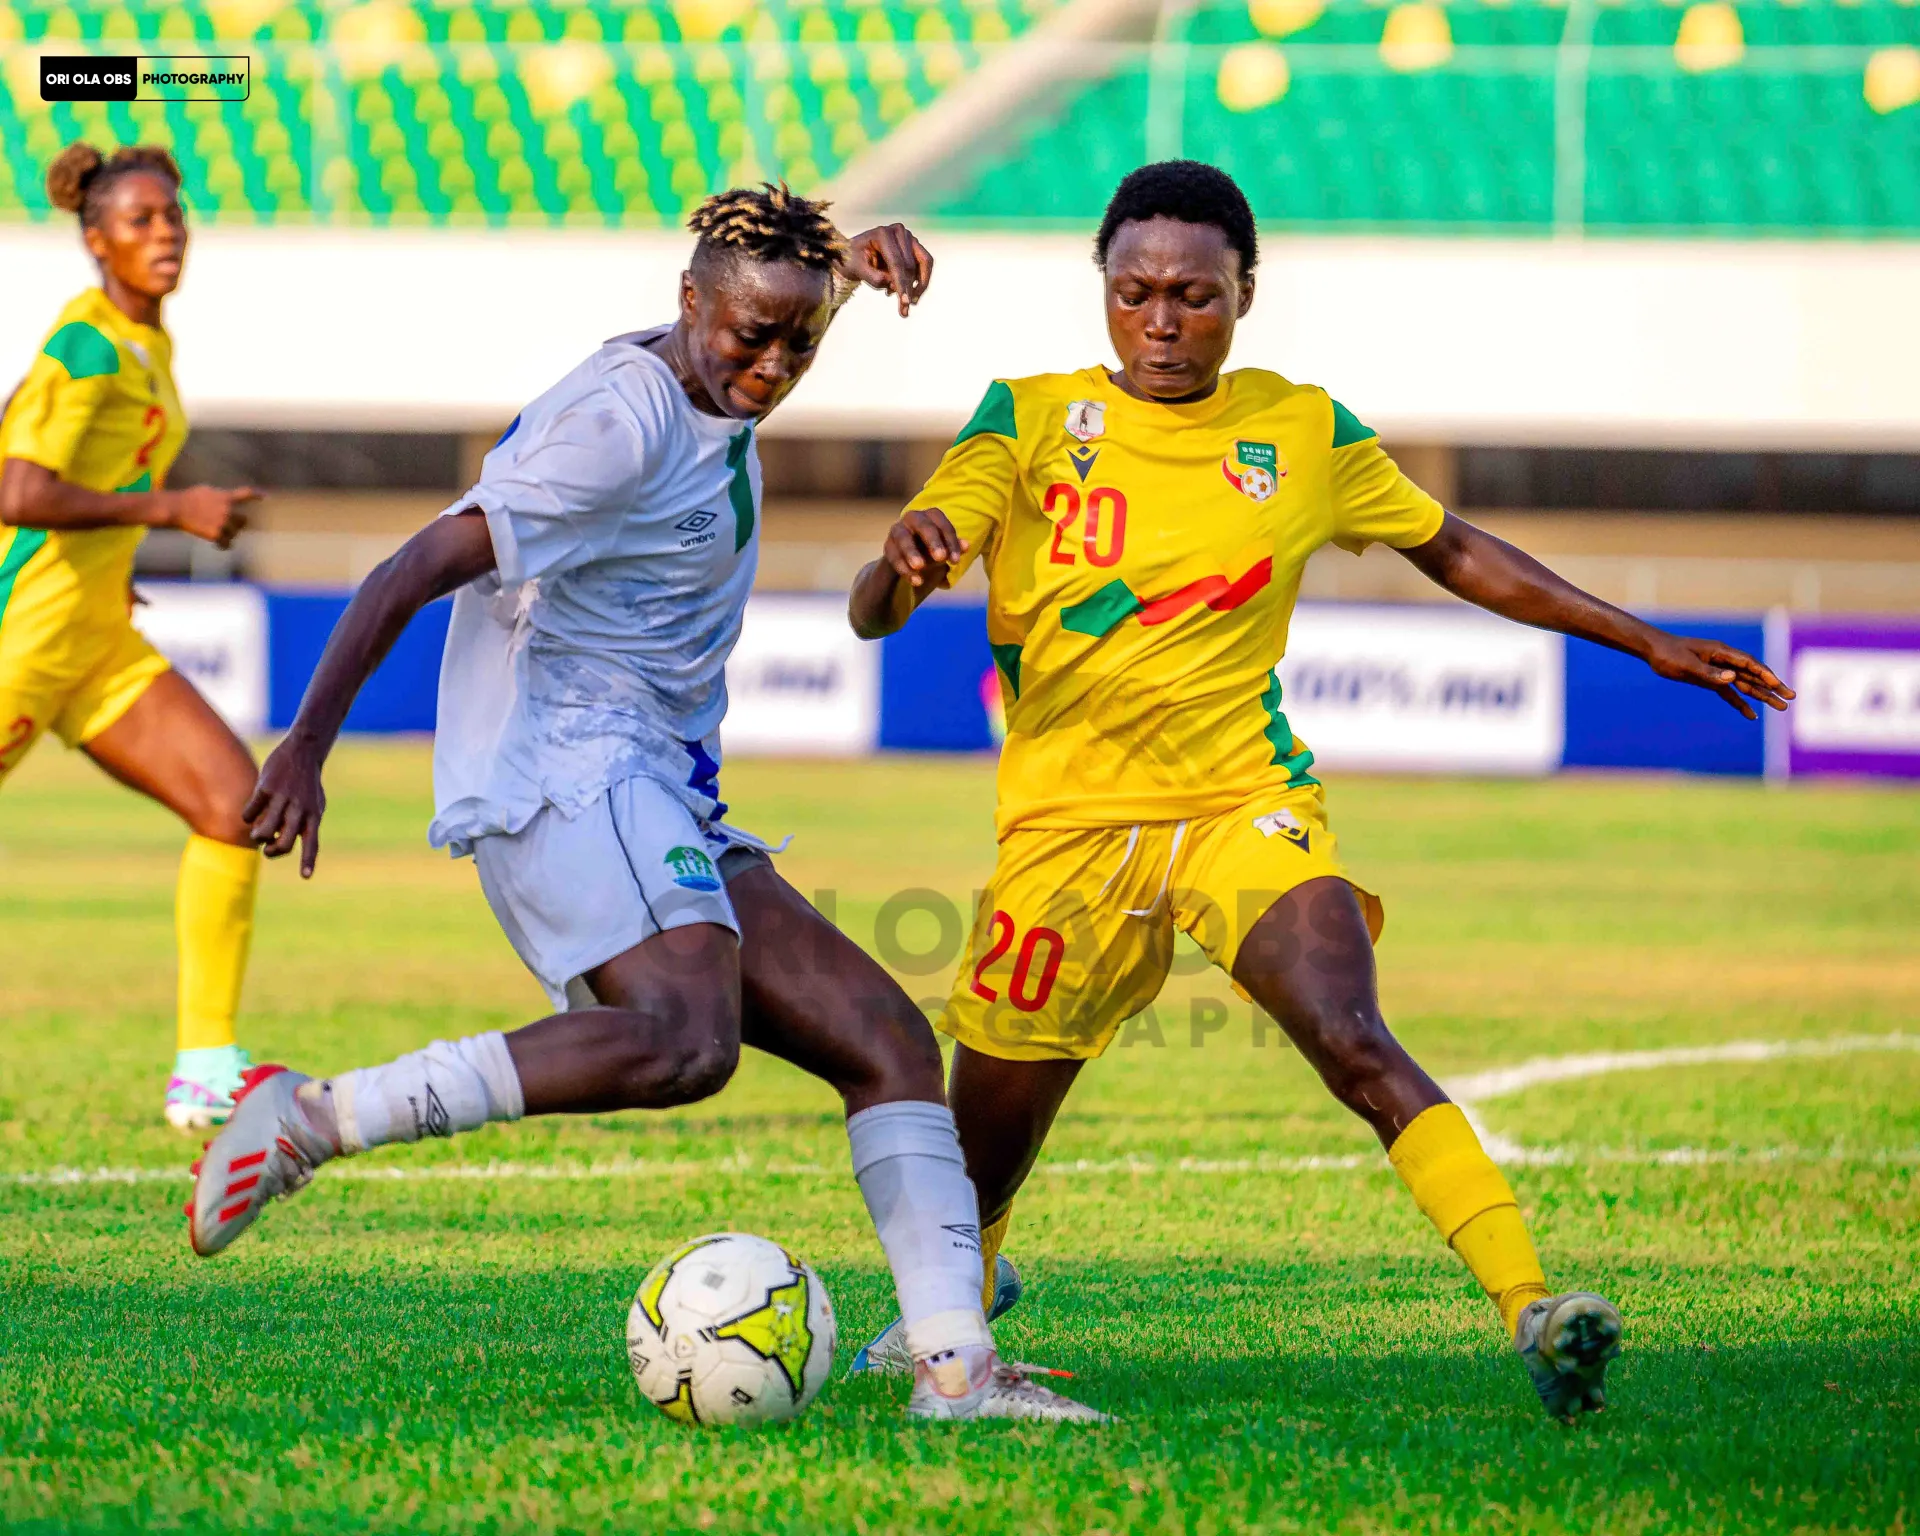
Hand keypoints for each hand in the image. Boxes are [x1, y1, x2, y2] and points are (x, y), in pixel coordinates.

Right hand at [162, 485, 259, 547]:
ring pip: (235, 533)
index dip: (256, 495)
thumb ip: (219, 496)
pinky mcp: (216, 534)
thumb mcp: (205, 491)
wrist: (175, 508)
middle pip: (244, 521)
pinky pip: (227, 544)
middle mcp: (227, 510)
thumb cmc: (186, 498)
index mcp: (225, 497)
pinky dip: (224, 545)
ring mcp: (222, 522)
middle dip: (238, 524)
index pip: (245, 494)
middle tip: (231, 527)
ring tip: (221, 535)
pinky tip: (219, 545)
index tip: (264, 497)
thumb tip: (225, 499)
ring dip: (230, 535)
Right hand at [244, 733, 326, 877]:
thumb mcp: (314, 804)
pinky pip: (250, 813)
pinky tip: (251, 813)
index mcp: (314, 815)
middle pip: (285, 843)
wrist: (304, 751)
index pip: (313, 843)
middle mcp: (300, 810)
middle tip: (267, 849)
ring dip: (257, 837)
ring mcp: (282, 799)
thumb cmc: (308, 784)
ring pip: (263, 831)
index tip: (306, 877)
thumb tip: (286, 844)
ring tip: (257, 832)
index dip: (308, 861)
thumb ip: (305, 824)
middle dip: (273, 852)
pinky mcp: (265, 788)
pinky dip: (248, 818)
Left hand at [839, 224, 933, 316]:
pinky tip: (905, 293)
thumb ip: (873, 277)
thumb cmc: (853, 260)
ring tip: (907, 303)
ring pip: (924, 263)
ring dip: (918, 286)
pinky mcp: (914, 246)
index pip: (896, 263)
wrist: (855, 253)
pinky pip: (924, 265)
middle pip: (910, 265)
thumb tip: (892, 285)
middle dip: (908, 289)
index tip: (905, 303)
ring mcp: (908, 237)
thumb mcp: (856, 269)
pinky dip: (918, 281)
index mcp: (882, 234)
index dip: (902, 284)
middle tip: (903, 310)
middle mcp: (898, 232)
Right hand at [883, 507, 967, 587]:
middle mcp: (913, 519)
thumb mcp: (944, 553)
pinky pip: (893, 555)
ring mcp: (898, 531)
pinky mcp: (888, 546)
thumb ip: (953, 548)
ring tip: (920, 567)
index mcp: (931, 517)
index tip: (955, 561)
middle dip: (932, 541)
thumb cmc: (931, 554)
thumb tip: (966, 546)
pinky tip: (915, 581)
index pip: (942, 524)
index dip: (950, 541)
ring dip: (911, 552)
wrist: (907, 565)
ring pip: (902, 537)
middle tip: (940, 558)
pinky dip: (904, 568)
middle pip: (922, 524)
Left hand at [1642, 633, 1794, 718]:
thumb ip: (1709, 673)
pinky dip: (1740, 703)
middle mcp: (1724, 661)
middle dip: (1773, 686)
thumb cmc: (1668, 654)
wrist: (1653, 650)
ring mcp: (1719, 670)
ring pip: (1745, 685)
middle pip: (1753, 675)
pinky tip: (1751, 715)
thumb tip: (1732, 678)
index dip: (1764, 674)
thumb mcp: (1687, 665)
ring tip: (1781, 707)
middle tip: (1791, 697)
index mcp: (1721, 652)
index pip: (1749, 664)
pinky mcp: (1710, 680)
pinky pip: (1729, 693)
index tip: (1777, 684)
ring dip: (1762, 696)